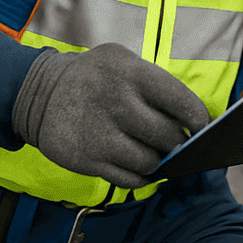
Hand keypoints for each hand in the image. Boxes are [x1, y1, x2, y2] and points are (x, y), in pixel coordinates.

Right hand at [12, 43, 210, 187]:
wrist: (40, 93)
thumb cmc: (99, 77)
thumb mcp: (124, 62)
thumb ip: (159, 86)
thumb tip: (198, 122)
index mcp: (130, 72)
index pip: (180, 100)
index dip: (198, 118)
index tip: (202, 126)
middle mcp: (115, 103)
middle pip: (167, 137)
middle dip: (179, 143)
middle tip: (178, 141)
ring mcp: (98, 134)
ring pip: (150, 163)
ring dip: (158, 161)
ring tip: (154, 151)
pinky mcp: (85, 160)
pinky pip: (129, 180)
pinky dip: (141, 177)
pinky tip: (139, 165)